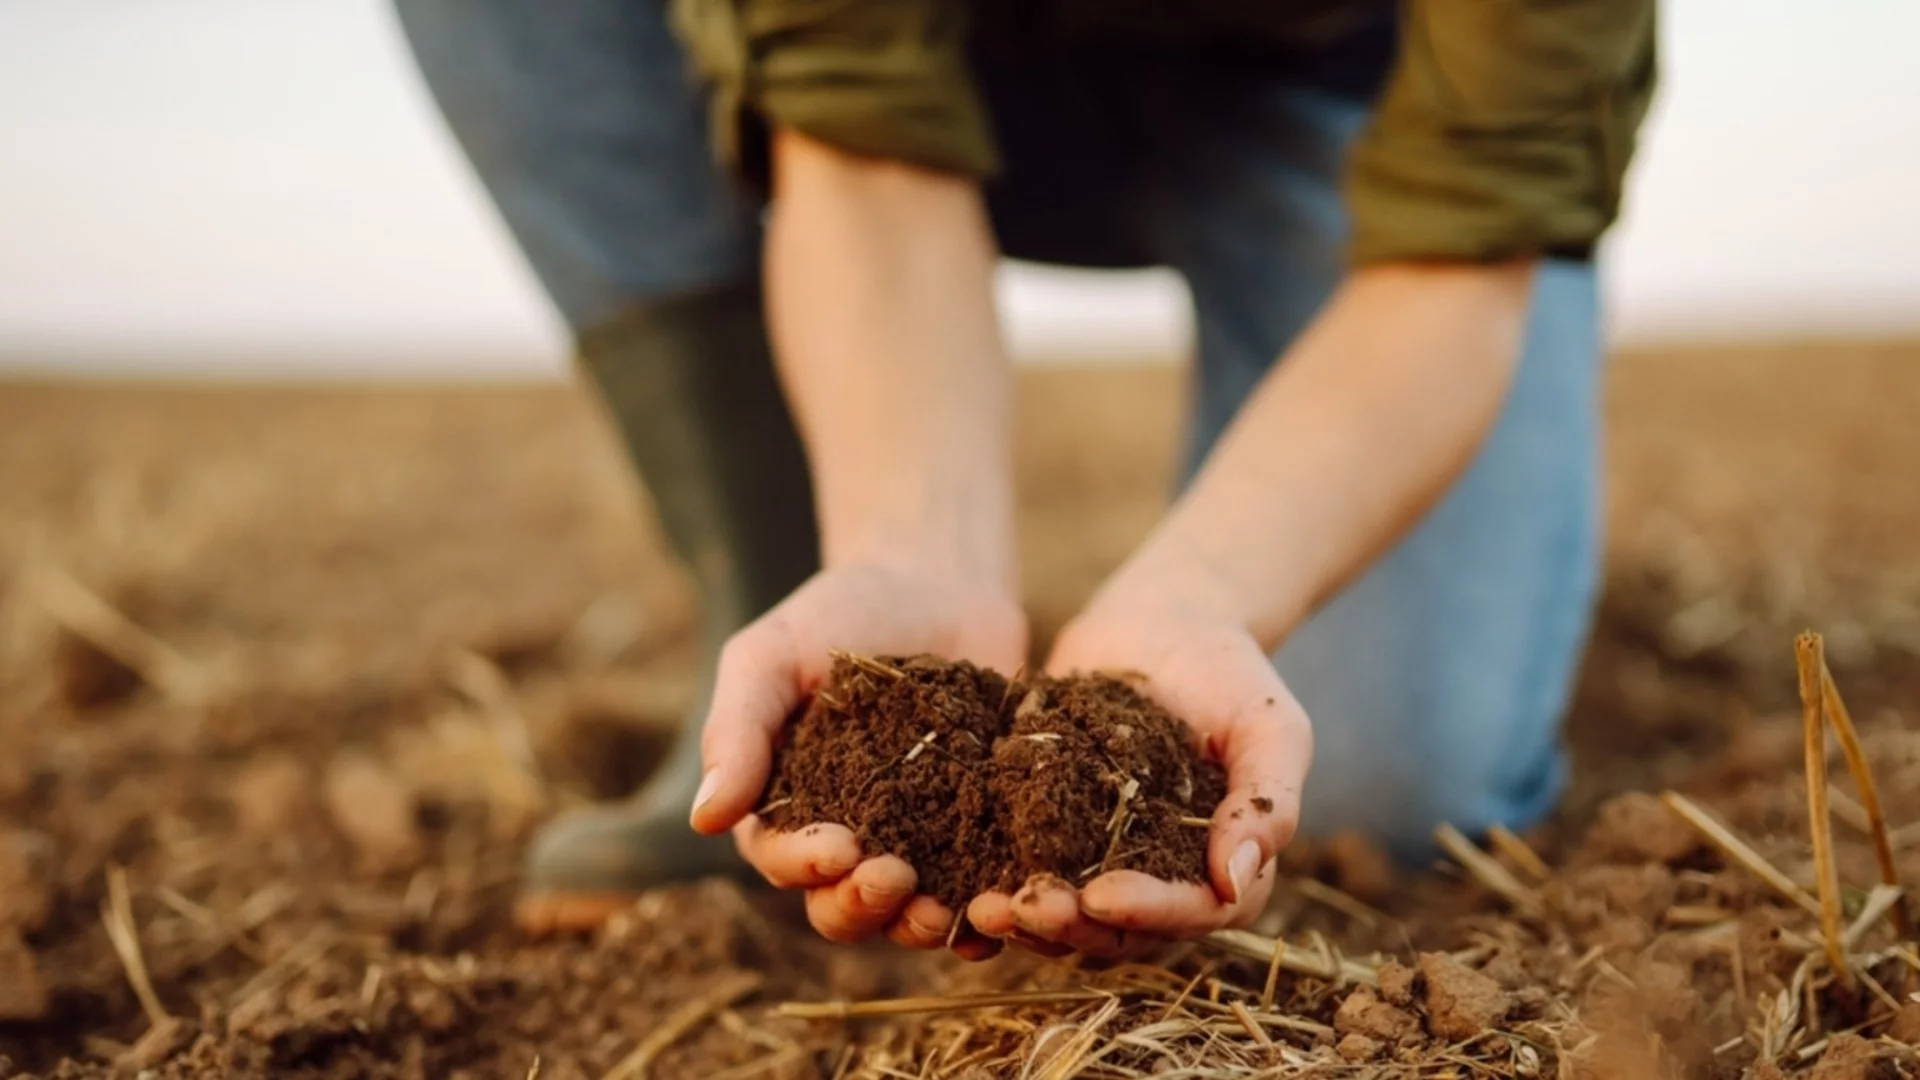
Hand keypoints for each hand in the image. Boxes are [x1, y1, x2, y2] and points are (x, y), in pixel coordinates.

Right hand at [688, 562, 1025, 957]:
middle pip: (840, 907)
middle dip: (862, 905)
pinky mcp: (977, 834)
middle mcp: (846, 841)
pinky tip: (1002, 905)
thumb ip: (737, 730)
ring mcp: (915, 844)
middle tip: (893, 878)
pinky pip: (978, 889)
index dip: (804, 864)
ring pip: (907, 914)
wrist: (935, 583)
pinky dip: (986, 909)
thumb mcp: (771, 657)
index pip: (781, 858)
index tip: (837, 847)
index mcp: (784, 809)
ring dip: (919, 925)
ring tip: (944, 912)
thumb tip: (703, 821)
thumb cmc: (837, 615)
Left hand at [967, 590, 1311, 957]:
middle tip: (1024, 909)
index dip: (1147, 912)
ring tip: (983, 908)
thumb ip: (1266, 802)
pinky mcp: (1052, 832)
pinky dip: (996, 881)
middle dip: (1072, 926)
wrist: (1164, 619)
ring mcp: (1103, 861)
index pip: (1192, 912)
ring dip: (1026, 922)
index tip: (1099, 895)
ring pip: (1067, 917)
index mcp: (1224, 870)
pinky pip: (1024, 871)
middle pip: (1121, 931)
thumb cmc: (1230, 671)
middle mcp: (1163, 880)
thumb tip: (1237, 880)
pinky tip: (959, 878)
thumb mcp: (1270, 726)